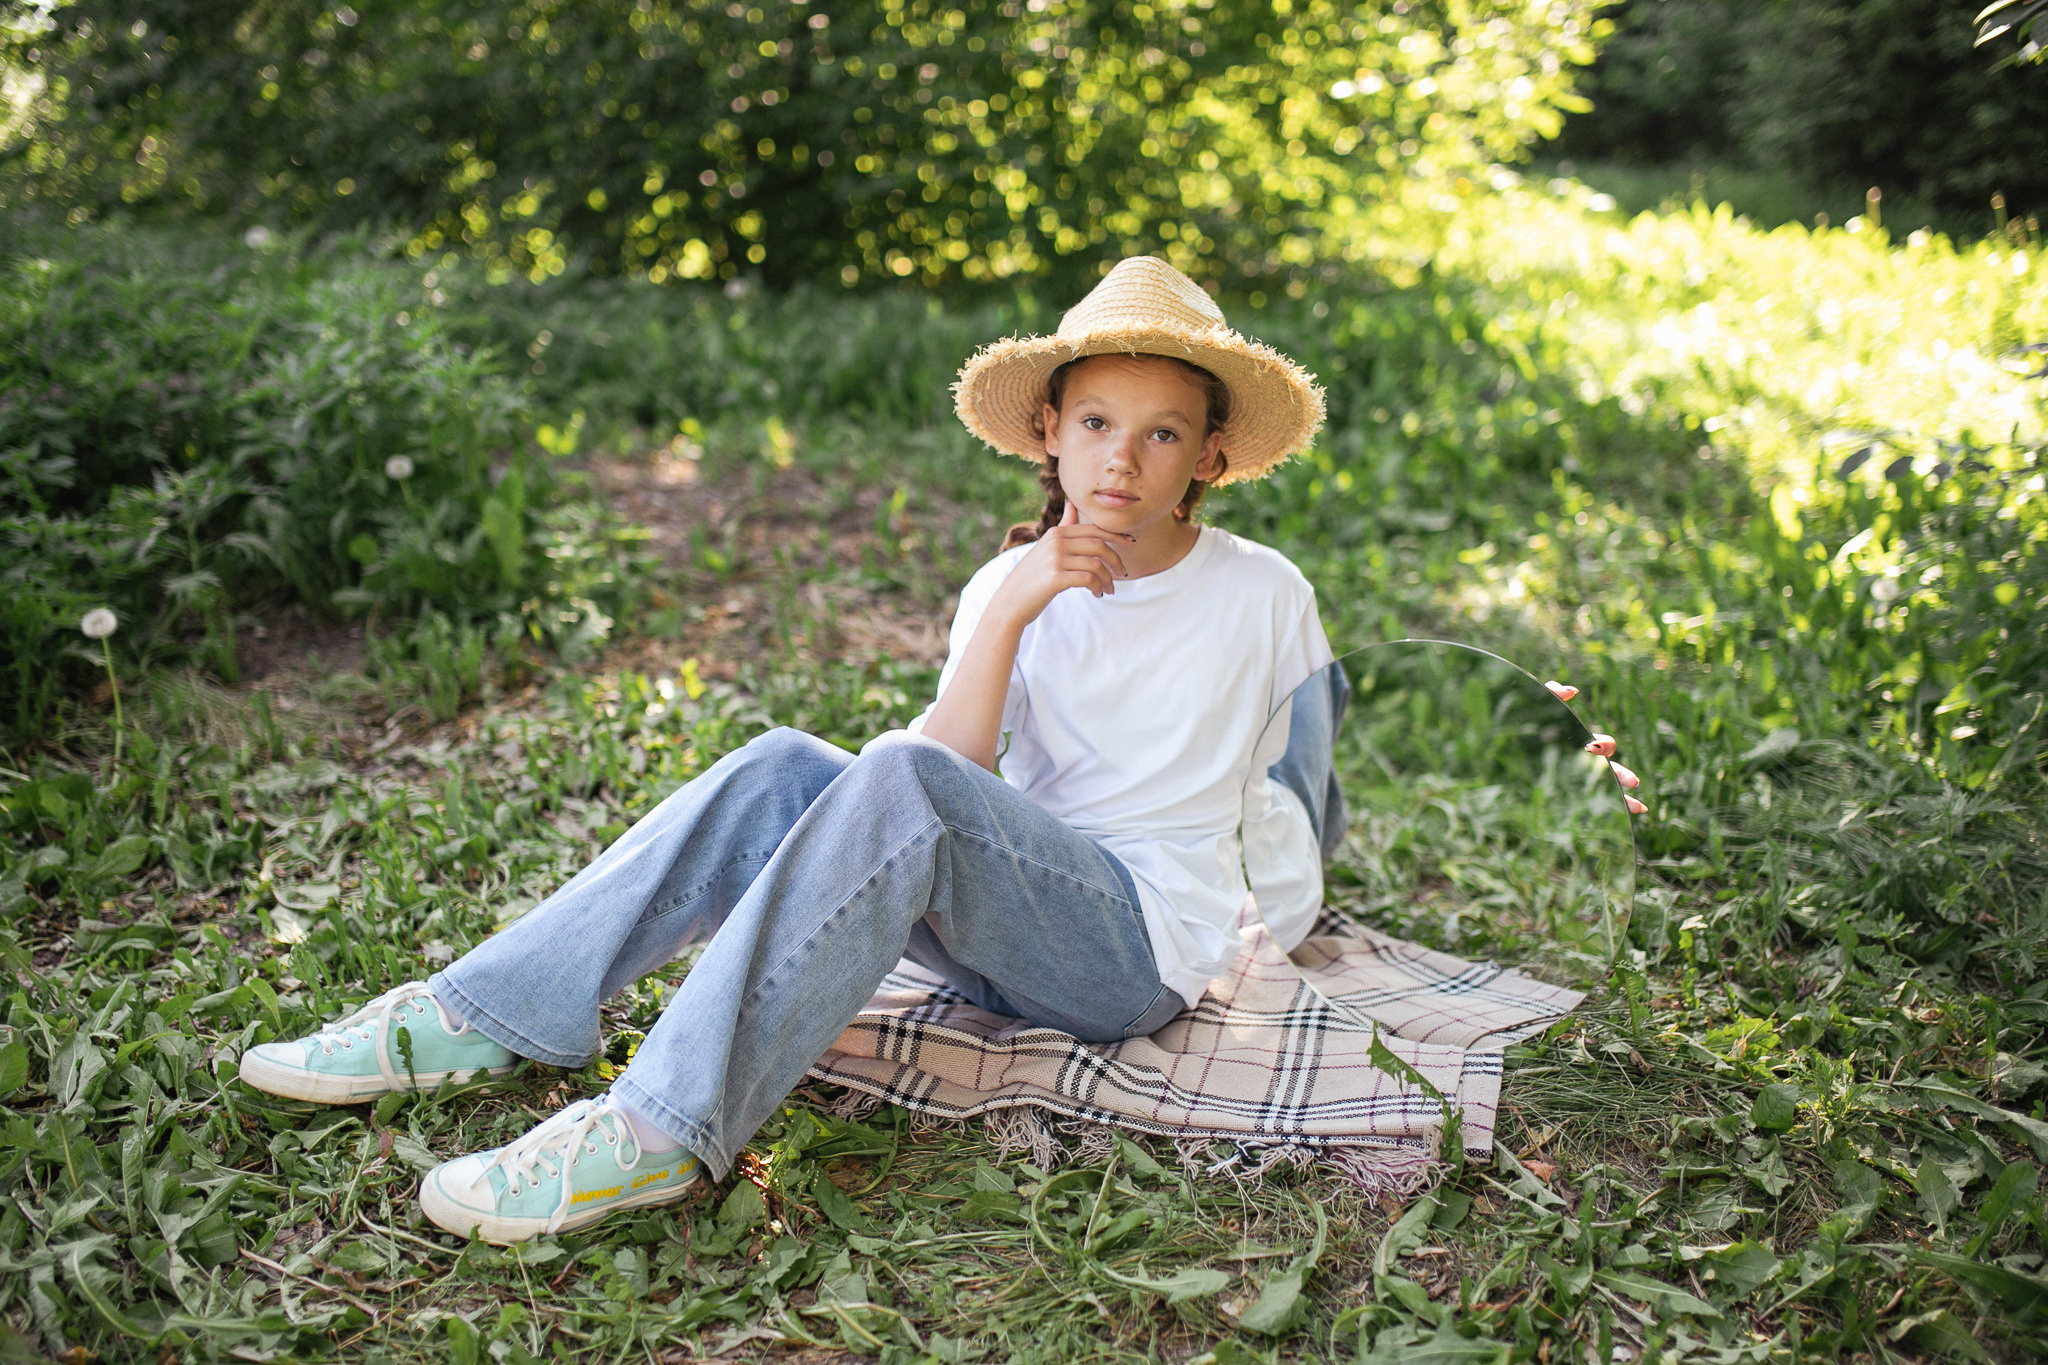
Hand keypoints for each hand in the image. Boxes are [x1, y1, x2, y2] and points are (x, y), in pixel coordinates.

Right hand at [988, 502, 1133, 626]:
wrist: (1010, 602)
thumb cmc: (1032, 576)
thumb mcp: (1046, 547)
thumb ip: (1063, 526)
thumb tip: (1072, 504)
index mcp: (1056, 533)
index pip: (1094, 530)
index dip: (1115, 536)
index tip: (1129, 543)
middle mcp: (1056, 542)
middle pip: (1099, 545)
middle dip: (1116, 560)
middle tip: (1122, 573)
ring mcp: (1055, 559)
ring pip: (1097, 565)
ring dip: (1108, 579)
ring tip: (1108, 589)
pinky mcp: (1055, 578)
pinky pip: (1088, 579)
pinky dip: (1098, 587)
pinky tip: (1097, 594)